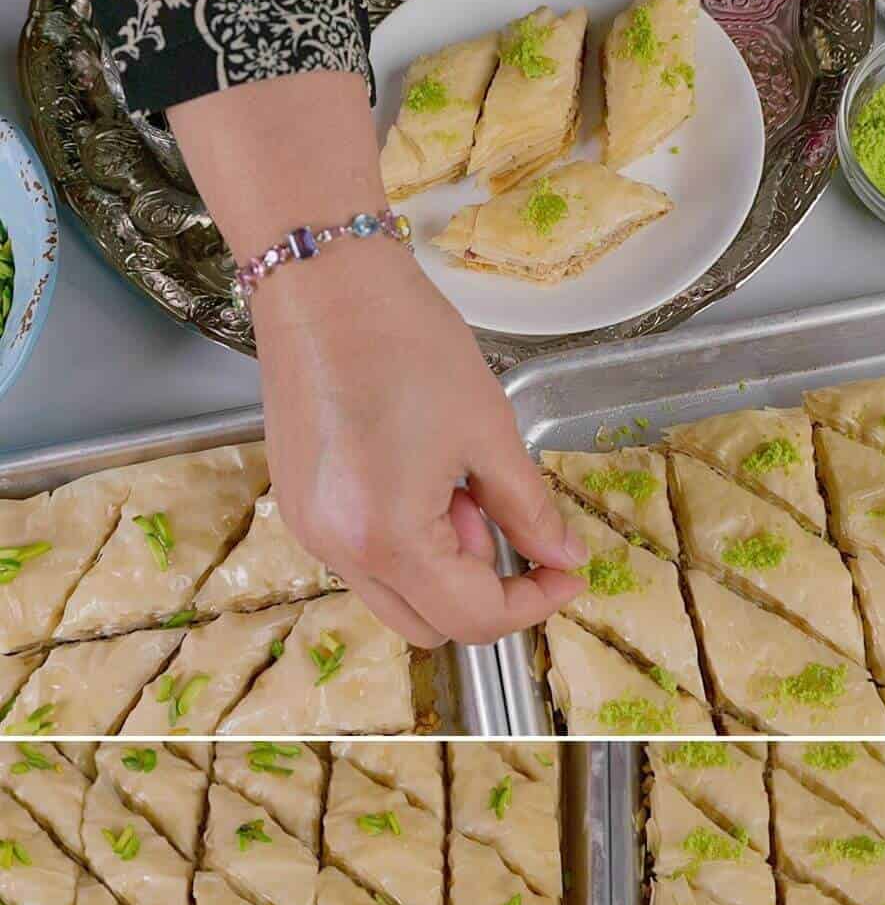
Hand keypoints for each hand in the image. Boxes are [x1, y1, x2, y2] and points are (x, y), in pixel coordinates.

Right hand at [253, 234, 585, 646]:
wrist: (319, 277)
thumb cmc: (404, 340)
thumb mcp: (489, 428)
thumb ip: (529, 508)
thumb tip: (563, 556)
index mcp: (389, 538)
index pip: (475, 618)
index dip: (534, 604)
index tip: (566, 572)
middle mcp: (339, 552)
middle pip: (432, 627)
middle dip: (484, 592)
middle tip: (502, 521)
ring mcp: (311, 534)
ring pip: (396, 599)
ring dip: (443, 568)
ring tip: (454, 487)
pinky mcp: (300, 510)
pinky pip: (365, 562)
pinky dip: (405, 546)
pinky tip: (417, 480)